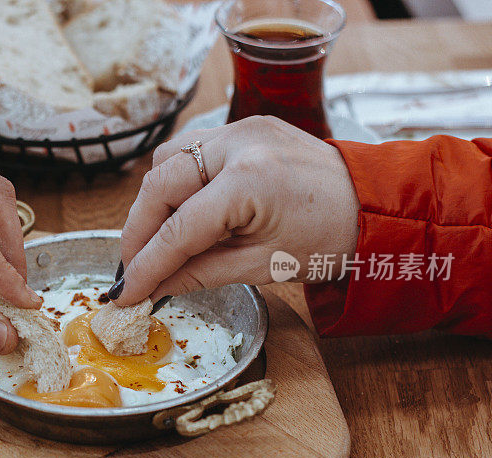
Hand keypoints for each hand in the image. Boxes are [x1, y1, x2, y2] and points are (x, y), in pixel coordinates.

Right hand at [113, 116, 360, 305]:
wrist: (372, 205)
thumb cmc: (328, 238)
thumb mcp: (262, 266)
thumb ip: (199, 274)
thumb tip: (152, 288)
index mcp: (249, 181)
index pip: (178, 228)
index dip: (145, 264)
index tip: (124, 291)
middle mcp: (237, 143)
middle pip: (159, 184)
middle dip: (139, 231)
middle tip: (133, 269)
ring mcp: (239, 128)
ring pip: (167, 160)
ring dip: (154, 202)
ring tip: (158, 240)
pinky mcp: (242, 127)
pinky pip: (190, 150)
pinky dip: (177, 182)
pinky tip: (182, 210)